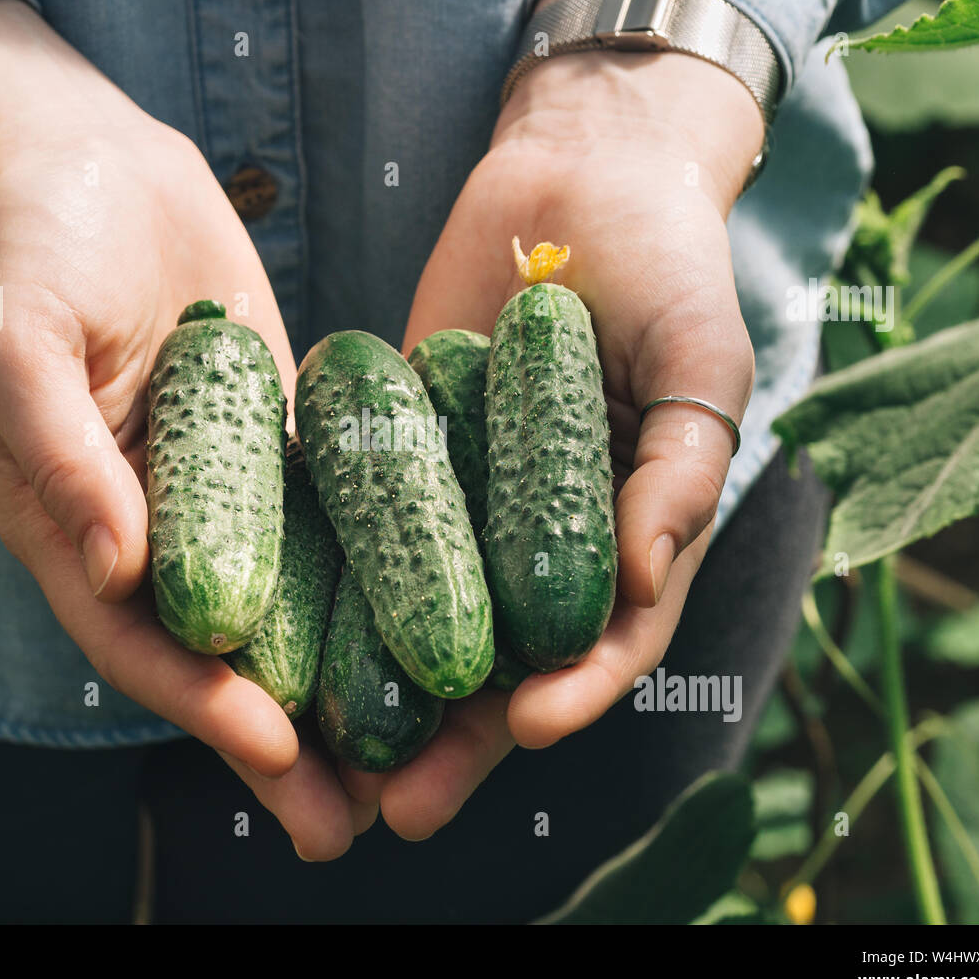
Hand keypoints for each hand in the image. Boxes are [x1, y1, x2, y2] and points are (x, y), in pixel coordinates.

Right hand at [0, 0, 371, 859]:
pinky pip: (328, 526)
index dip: (202, 704)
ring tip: (414, 760)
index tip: (277, 752)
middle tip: (355, 821)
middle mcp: (149, 532)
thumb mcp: (15, 341)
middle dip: (282, 745)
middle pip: (222, 658)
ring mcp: (221, 497)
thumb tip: (114, 571)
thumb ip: (56, 454)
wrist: (93, 166)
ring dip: (340, 687)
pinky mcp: (277, 453)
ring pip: (287, 610)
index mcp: (70, 529)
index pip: (139, 640)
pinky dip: (372, 582)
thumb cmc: (33, 248)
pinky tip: (434, 624)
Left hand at [376, 43, 763, 838]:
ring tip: (324, 762)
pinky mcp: (398, 453)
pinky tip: (278, 638)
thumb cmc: (666, 262)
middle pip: (500, 656)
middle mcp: (542, 536)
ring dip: (375, 689)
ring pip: (419, 612)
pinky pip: (363, 526)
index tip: (527, 725)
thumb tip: (644, 575)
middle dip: (456, 737)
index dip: (573, 690)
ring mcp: (467, 501)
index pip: (606, 637)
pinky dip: (325, 586)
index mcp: (627, 533)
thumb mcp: (701, 358)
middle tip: (399, 807)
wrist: (579, 172)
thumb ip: (681, 465)